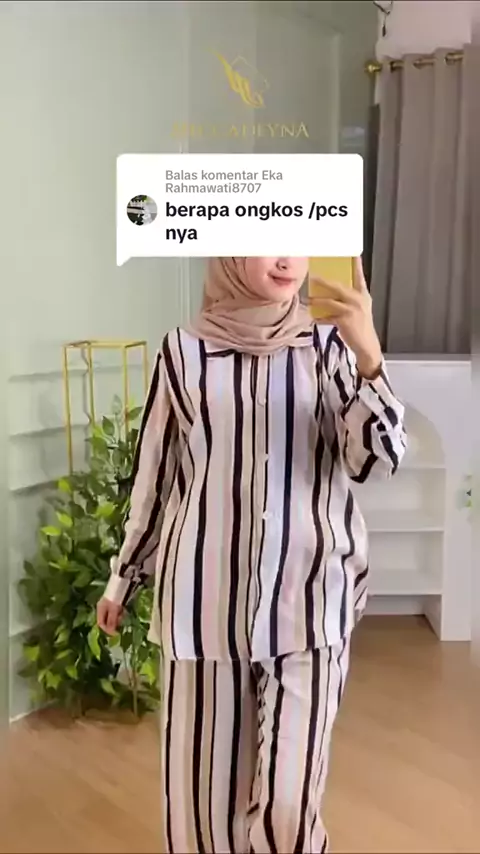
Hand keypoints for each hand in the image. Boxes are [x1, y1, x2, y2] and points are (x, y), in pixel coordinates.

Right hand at [97, 597, 123, 634]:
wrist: (123, 582)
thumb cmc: (116, 596)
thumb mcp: (113, 609)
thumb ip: (112, 621)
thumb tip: (111, 632)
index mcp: (100, 609)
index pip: (101, 624)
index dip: (107, 630)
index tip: (116, 633)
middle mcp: (103, 608)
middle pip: (107, 620)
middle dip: (114, 622)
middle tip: (121, 619)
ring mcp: (109, 605)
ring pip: (113, 616)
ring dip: (119, 617)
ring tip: (123, 612)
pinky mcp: (116, 602)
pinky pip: (118, 611)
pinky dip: (121, 612)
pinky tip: (124, 609)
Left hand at [308, 257, 382, 377]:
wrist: (366, 345)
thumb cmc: (361, 327)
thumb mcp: (359, 309)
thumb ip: (349, 299)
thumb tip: (330, 292)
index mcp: (363, 295)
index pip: (359, 275)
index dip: (356, 264)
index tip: (353, 253)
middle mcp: (359, 299)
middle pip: (338, 286)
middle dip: (324, 281)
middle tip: (313, 276)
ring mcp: (352, 310)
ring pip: (330, 301)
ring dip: (317, 300)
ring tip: (309, 299)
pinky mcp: (345, 320)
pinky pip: (328, 316)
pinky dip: (320, 317)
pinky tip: (314, 317)